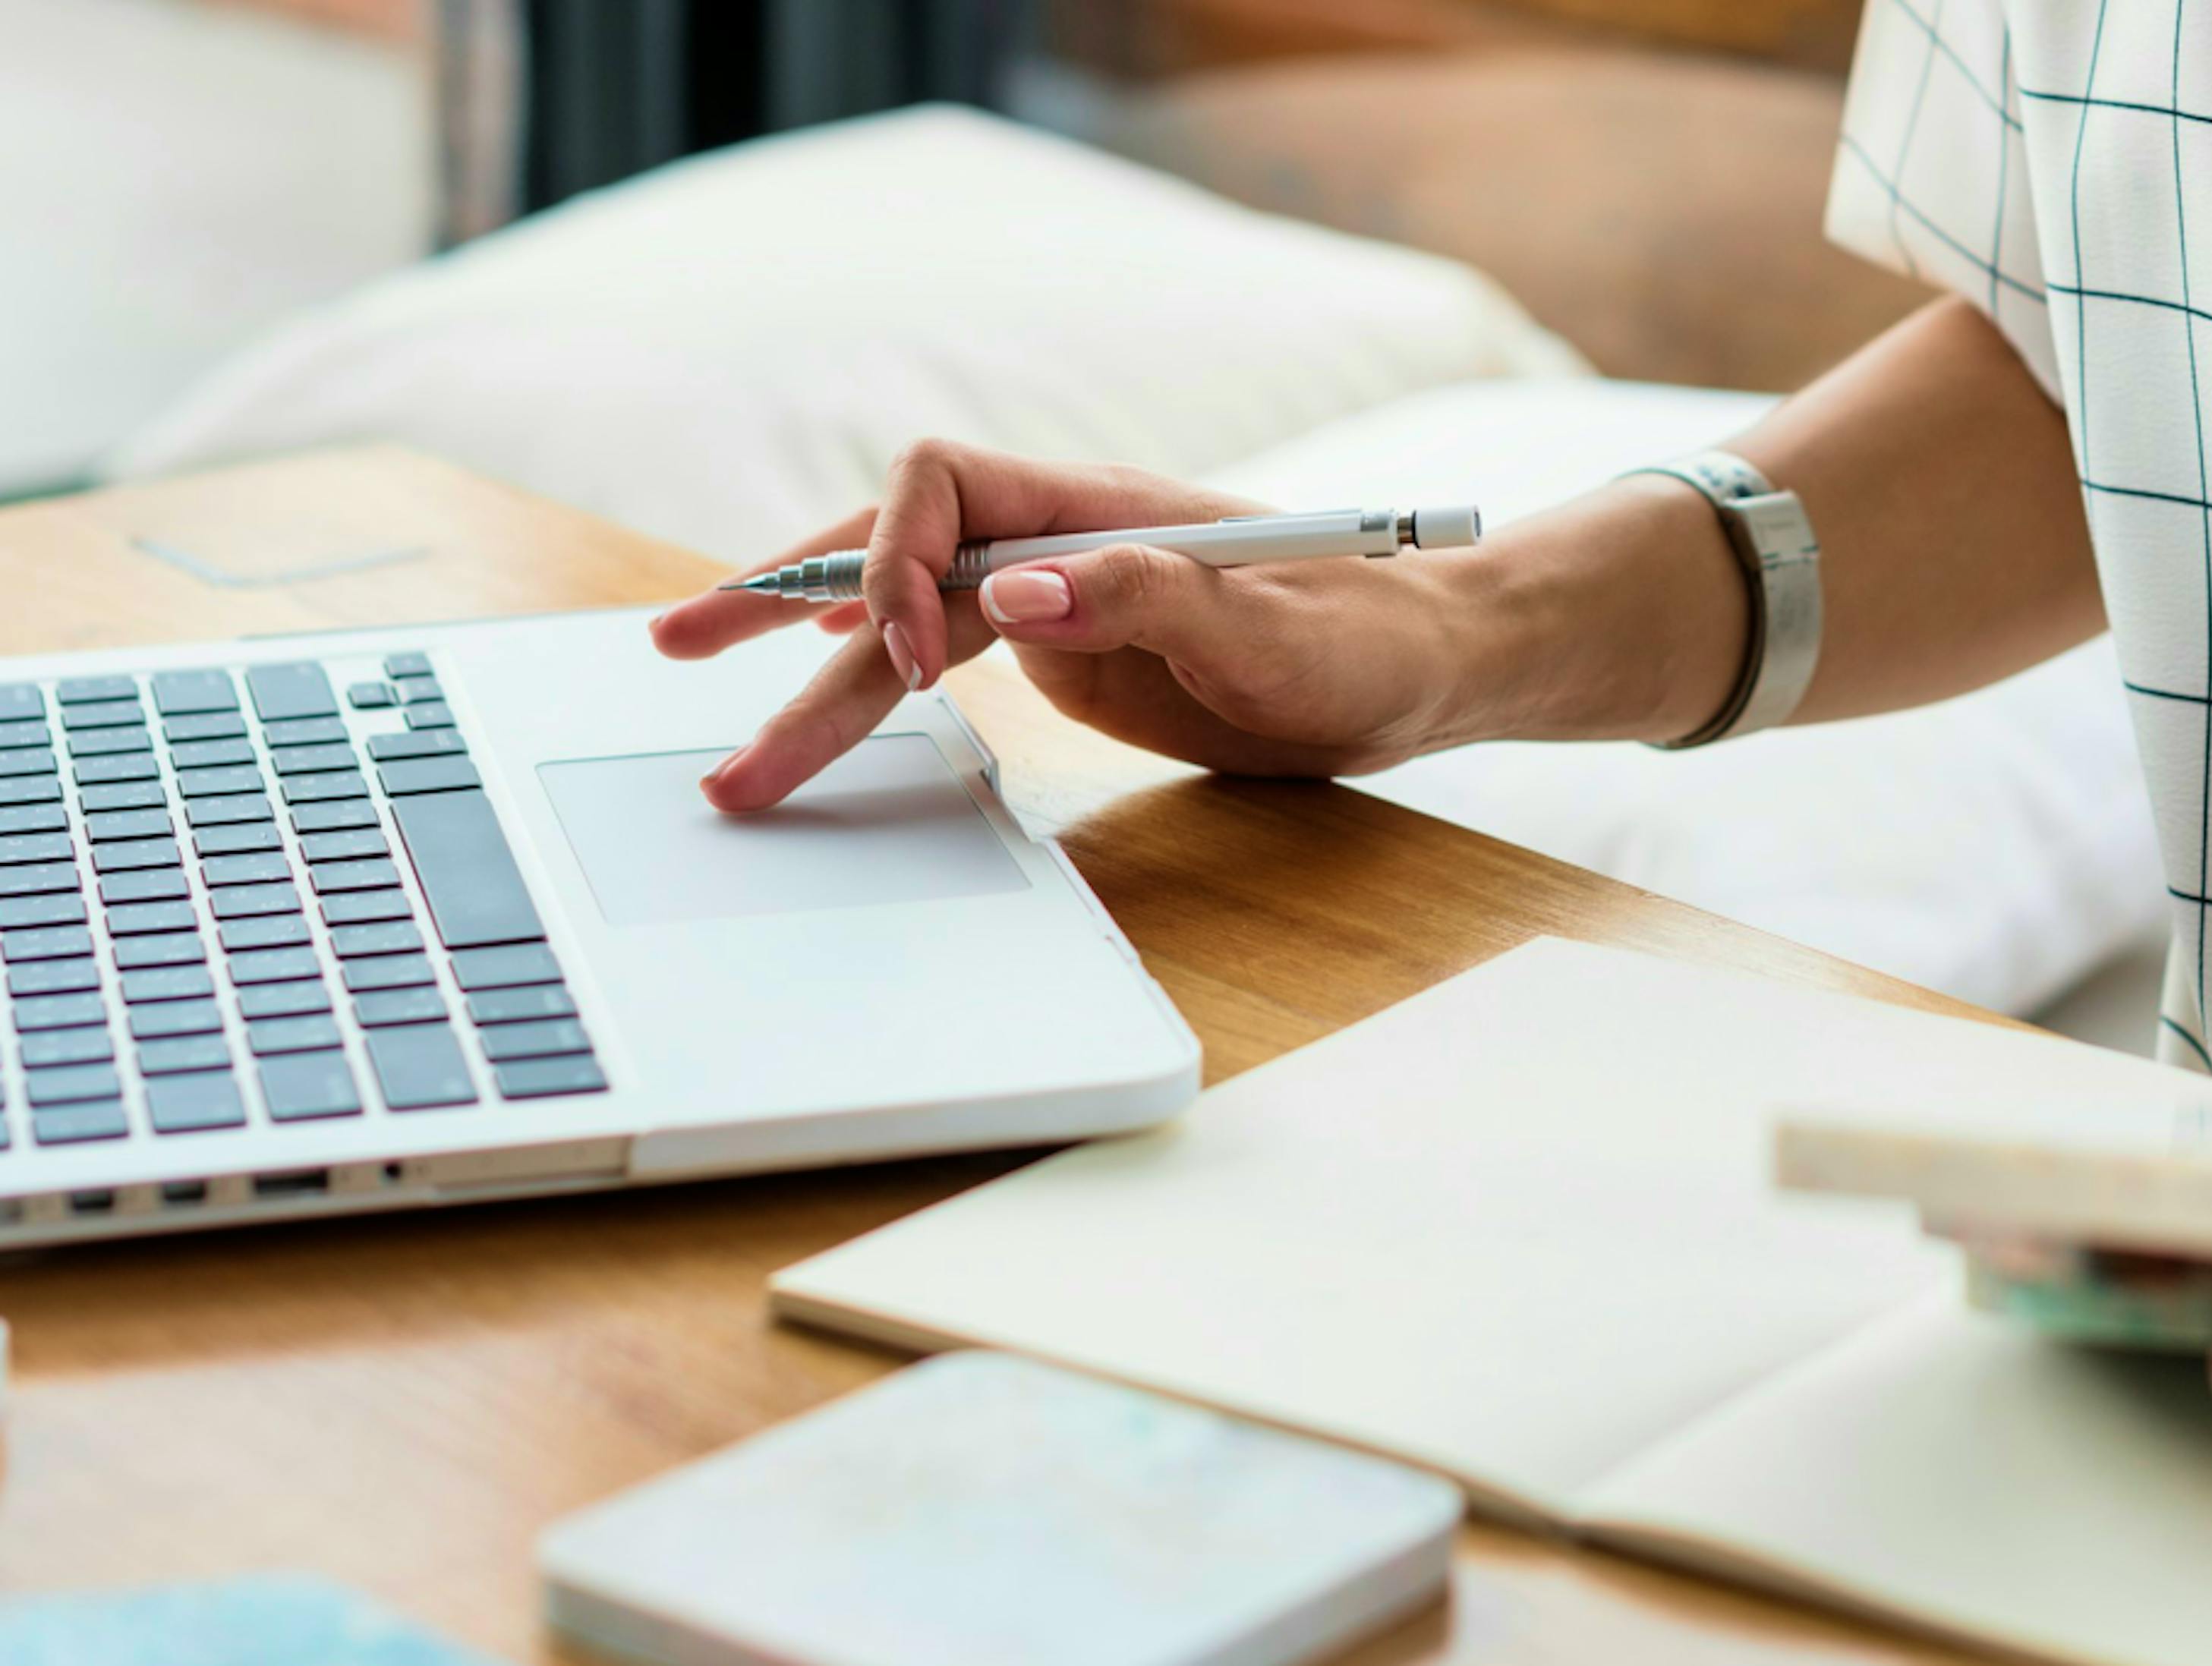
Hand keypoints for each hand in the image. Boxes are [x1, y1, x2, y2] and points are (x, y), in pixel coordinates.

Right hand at [648, 441, 1501, 809]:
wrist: (1422, 667)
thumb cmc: (1366, 637)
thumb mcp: (1271, 629)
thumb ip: (1147, 600)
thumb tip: (1012, 595)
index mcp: (1097, 509)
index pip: (941, 485)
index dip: (897, 564)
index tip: (915, 664)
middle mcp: (1059, 540)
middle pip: (886, 544)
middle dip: (783, 597)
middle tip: (677, 646)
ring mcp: (1055, 598)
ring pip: (901, 616)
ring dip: (808, 669)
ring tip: (726, 744)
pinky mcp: (1066, 655)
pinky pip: (943, 661)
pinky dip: (872, 690)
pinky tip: (819, 714)